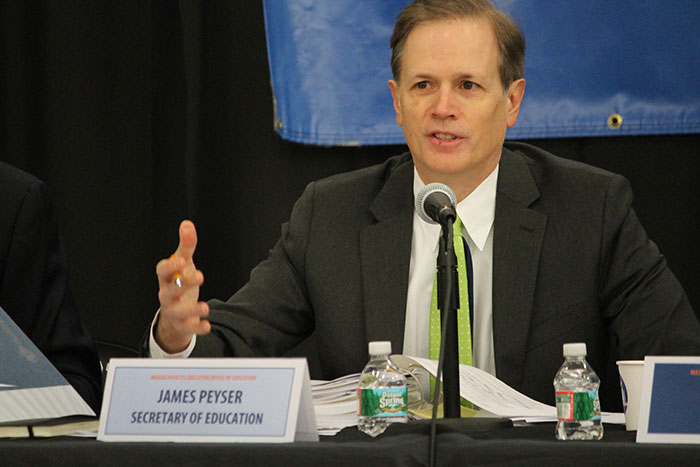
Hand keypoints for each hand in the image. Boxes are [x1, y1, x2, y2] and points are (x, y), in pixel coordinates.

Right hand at [154, 220, 209, 352]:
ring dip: (191, 309)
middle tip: (199, 276)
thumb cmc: (178, 284)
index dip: (170, 266)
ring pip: (178, 311)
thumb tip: (187, 223)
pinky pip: (187, 328)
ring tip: (205, 307)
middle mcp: (167, 295)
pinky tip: (207, 325)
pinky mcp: (182, 325)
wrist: (174, 314)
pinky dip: (196, 328)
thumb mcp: (183, 264)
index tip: (181, 260)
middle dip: (183, 284)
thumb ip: (186, 246)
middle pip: (170, 291)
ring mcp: (173, 311)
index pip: (162, 271)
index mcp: (167, 278)